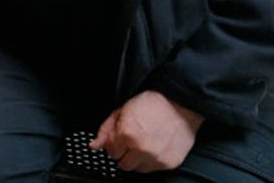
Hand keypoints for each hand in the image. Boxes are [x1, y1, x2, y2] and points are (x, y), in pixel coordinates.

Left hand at [89, 90, 203, 172]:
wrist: (180, 105)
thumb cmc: (151, 104)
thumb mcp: (121, 111)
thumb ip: (105, 130)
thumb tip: (94, 145)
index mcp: (126, 134)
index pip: (111, 152)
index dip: (113, 144)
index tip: (119, 139)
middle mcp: (141, 149)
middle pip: (123, 164)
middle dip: (124, 154)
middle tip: (130, 142)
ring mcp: (156, 158)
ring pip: (137, 169)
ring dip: (137, 159)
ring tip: (144, 143)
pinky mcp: (168, 163)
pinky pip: (153, 169)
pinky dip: (151, 160)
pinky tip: (154, 146)